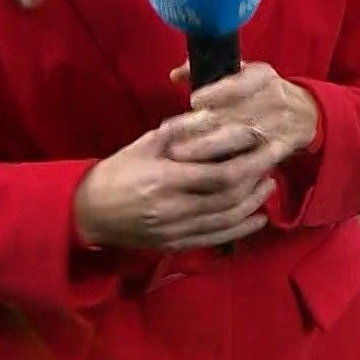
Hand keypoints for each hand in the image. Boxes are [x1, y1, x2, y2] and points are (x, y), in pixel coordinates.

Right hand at [72, 120, 275, 252]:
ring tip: (269, 186)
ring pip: (225, 220)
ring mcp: (175, 231)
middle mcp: (173, 209)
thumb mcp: (145, 144)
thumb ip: (180, 131)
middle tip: (272, 163)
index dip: (248, 161)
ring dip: (253, 204)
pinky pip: (214, 239)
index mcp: (165, 180)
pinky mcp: (174, 244)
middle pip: (228, 198)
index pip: (219, 174)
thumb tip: (214, 115)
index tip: (264, 145)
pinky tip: (257, 219)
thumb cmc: (117, 172)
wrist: (87, 213)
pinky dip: (240, 230)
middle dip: (256, 180)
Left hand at [164, 61, 318, 166]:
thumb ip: (207, 72)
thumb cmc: (261, 92)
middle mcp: (272, 99)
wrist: (305, 113)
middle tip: (170, 134)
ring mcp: (278, 127)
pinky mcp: (280, 150)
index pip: (239, 83)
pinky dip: (232, 170)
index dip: (216, 93)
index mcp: (262, 77)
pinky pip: (254, 163)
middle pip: (233, 113)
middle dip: (200, 125)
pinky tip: (207, 175)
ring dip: (208, 148)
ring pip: (240, 139)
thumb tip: (175, 74)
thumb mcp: (243, 74)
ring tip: (180, 155)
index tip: (193, 102)